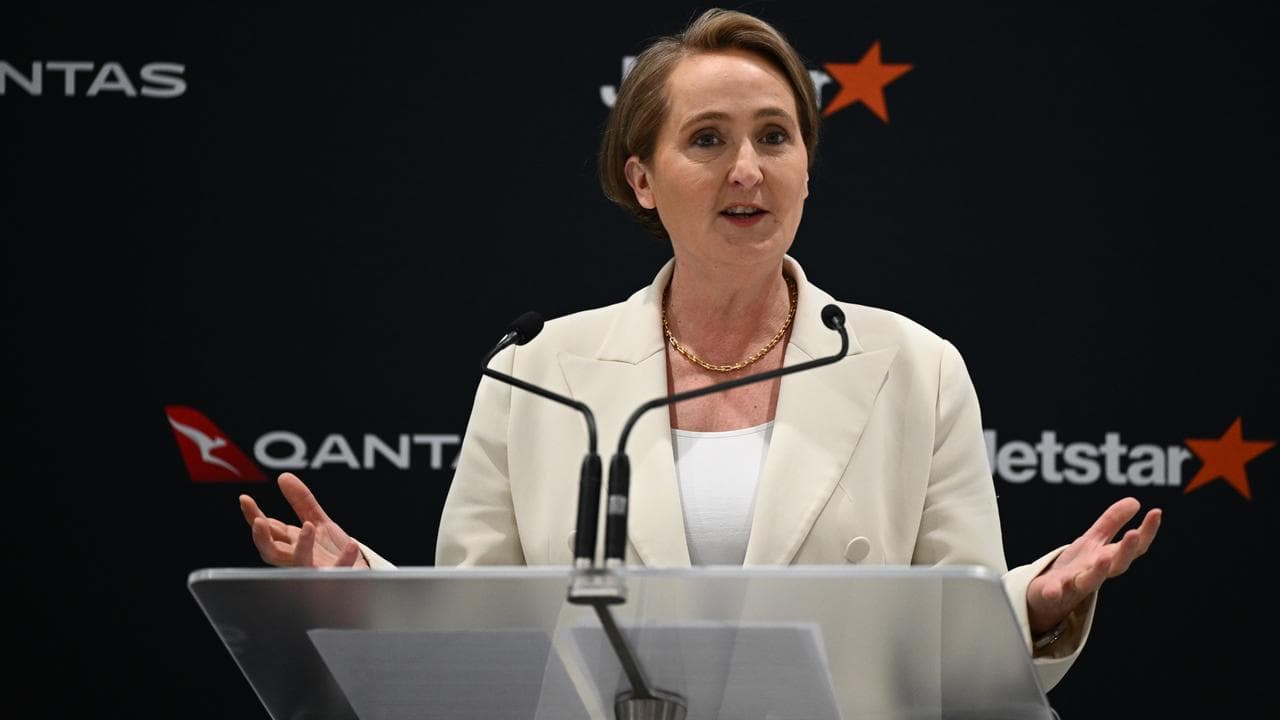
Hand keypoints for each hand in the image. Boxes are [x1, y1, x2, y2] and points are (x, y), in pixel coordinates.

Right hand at [238, 472, 368, 567]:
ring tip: (308, 526)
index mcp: (291, 545)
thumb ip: (301, 501)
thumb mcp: (318, 522)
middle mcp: (298, 559)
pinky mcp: (337, 578)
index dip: (254, 516)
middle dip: (262, 538)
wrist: (359, 576)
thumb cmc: (333, 553)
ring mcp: (316, 571)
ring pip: (302, 564)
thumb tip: (283, 476)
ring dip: (303, 546)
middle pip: (272, 553)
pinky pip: (338, 571)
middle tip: (259, 522)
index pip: (268, 530)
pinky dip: (344, 559)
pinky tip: (351, 544)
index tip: (245, 499)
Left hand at [1026, 496, 1160, 632]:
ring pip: (1090, 581)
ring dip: (1098, 572)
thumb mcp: (1094, 540)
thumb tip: (1135, 501)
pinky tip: (1051, 591)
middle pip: (1117, 565)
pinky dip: (1053, 592)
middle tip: (1133, 534)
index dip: (1146, 531)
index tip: (1156, 512)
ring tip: (1103, 559)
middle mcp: (1095, 573)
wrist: (1049, 596)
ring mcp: (1075, 584)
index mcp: (1107, 559)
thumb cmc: (1076, 567)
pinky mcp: (1052, 593)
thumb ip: (1112, 522)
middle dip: (1126, 551)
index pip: (1132, 547)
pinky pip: (1053, 594)